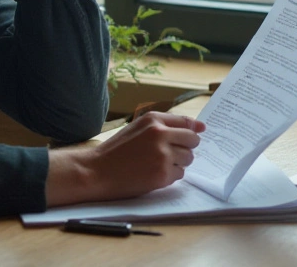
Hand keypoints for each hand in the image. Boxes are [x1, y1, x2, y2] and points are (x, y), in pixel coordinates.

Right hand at [46, 112, 206, 205]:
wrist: (96, 171)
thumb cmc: (116, 150)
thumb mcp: (137, 128)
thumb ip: (165, 125)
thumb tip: (200, 127)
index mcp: (153, 120)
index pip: (187, 122)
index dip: (193, 130)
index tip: (198, 133)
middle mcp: (160, 134)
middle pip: (193, 140)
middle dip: (185, 148)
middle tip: (169, 154)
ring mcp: (162, 155)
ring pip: (188, 159)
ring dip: (178, 163)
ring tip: (157, 164)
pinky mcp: (162, 174)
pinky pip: (179, 175)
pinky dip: (170, 176)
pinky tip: (152, 174)